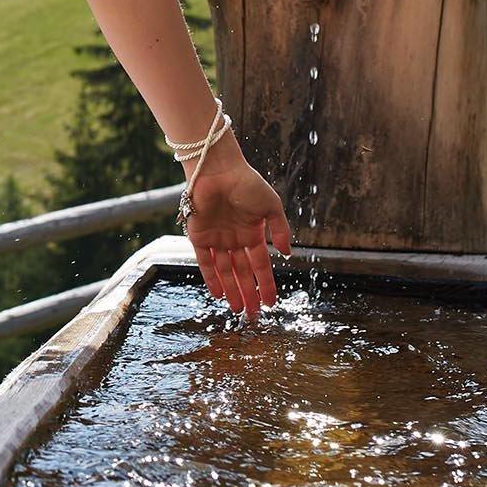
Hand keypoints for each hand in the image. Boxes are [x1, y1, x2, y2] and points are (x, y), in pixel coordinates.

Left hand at [181, 137, 293, 319]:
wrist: (218, 170)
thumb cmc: (246, 183)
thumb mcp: (271, 207)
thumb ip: (280, 230)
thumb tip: (287, 254)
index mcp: (252, 234)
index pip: (260, 265)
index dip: (265, 284)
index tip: (270, 302)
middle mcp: (234, 240)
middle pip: (241, 273)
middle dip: (247, 294)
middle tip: (252, 316)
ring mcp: (216, 240)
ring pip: (225, 272)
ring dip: (231, 290)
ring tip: (237, 310)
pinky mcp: (198, 237)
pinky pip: (205, 262)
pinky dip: (211, 279)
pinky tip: (218, 294)